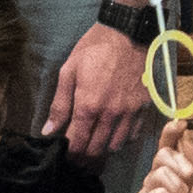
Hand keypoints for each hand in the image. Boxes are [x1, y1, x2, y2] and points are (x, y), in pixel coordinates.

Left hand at [45, 21, 151, 159]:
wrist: (127, 33)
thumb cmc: (94, 49)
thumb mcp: (69, 71)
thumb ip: (59, 104)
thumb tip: (48, 131)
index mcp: (88, 105)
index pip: (77, 143)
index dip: (70, 154)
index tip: (65, 157)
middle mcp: (110, 114)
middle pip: (96, 149)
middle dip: (85, 158)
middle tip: (78, 160)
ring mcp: (129, 113)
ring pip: (115, 146)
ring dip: (103, 151)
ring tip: (94, 149)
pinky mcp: (144, 108)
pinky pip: (133, 135)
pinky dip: (122, 140)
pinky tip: (114, 136)